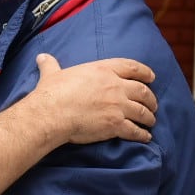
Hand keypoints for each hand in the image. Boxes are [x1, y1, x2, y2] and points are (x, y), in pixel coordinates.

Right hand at [29, 53, 156, 145]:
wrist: (52, 113)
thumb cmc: (52, 93)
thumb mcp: (52, 74)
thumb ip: (51, 65)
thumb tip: (41, 57)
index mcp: (103, 70)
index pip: (132, 67)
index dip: (145, 72)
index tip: (152, 77)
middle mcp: (115, 86)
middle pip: (142, 91)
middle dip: (151, 98)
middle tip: (153, 104)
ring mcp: (117, 106)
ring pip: (142, 111)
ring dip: (149, 117)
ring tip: (151, 121)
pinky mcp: (115, 125)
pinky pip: (135, 130)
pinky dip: (142, 134)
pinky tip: (146, 137)